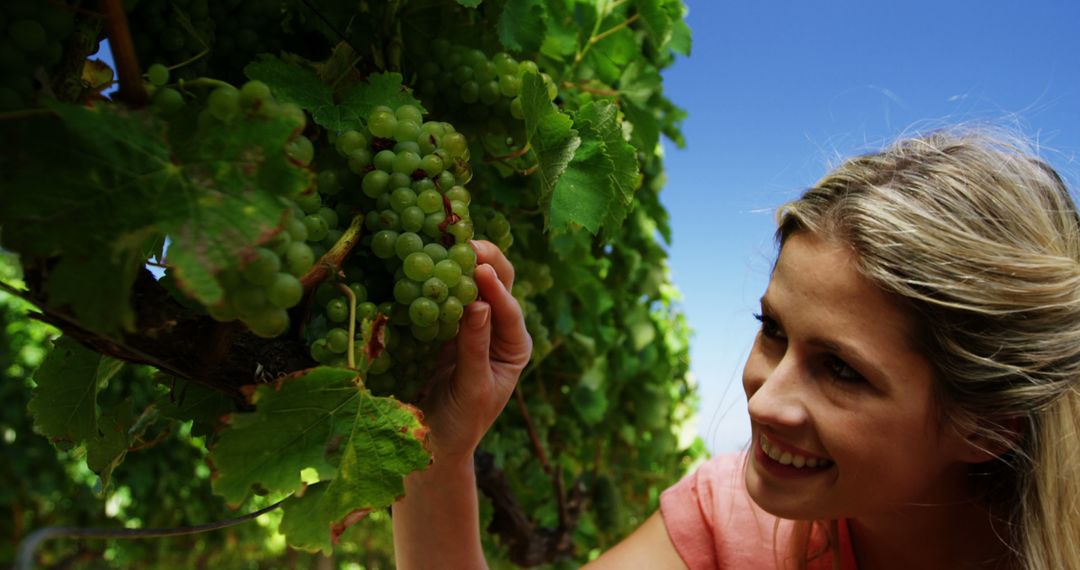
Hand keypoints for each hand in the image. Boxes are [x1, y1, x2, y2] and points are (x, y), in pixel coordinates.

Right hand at [419, 240, 531, 462]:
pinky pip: (443, 298)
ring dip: (458, 264)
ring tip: (442, 242)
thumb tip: (479, 304)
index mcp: (514, 346)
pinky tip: (422, 263)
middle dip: (483, 261)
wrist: (433, 443)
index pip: (510, 310)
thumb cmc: (461, 424)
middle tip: (463, 242)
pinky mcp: (442, 326)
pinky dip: (436, 280)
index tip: (479, 268)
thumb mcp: (472, 389)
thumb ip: (475, 348)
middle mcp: (497, 329)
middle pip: (497, 284)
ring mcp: (469, 325)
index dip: (496, 288)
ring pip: (470, 285)